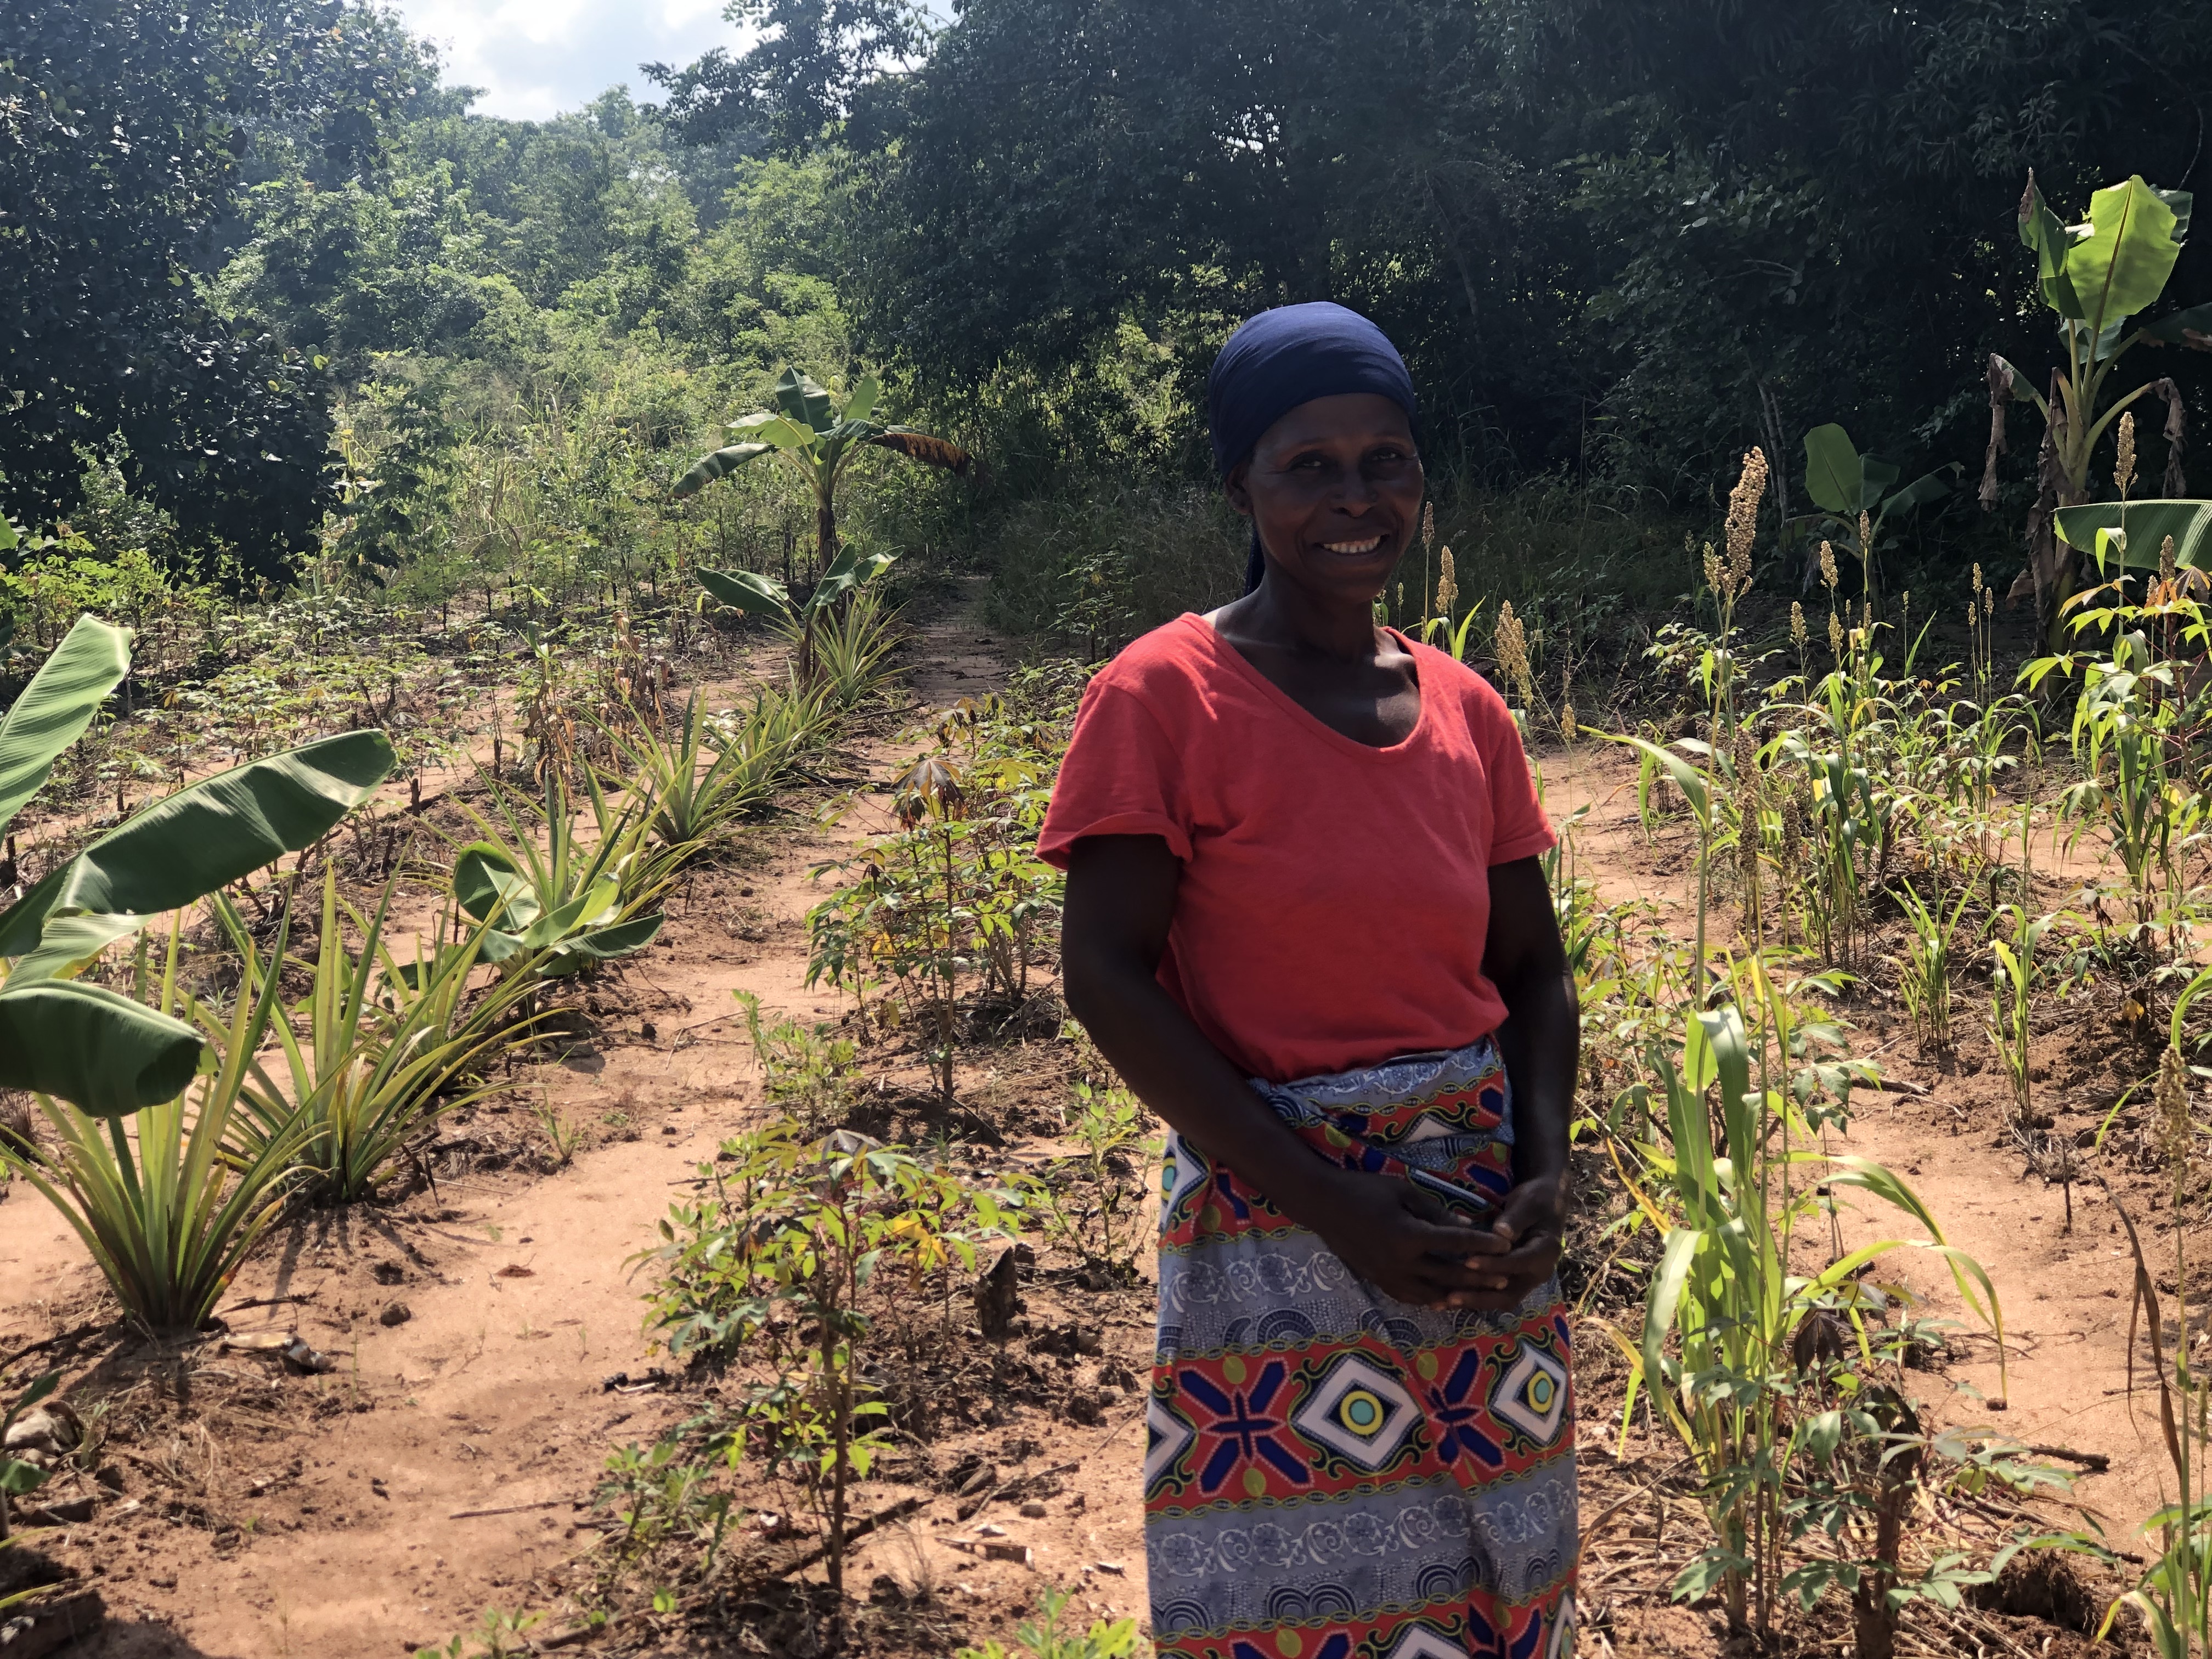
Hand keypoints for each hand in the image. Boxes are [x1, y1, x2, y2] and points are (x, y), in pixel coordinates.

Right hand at [1287, 1167, 1511, 1308]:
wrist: (1323, 1205)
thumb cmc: (1365, 1190)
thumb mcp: (1403, 1191)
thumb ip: (1435, 1212)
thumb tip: (1466, 1227)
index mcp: (1409, 1235)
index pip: (1456, 1242)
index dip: (1483, 1243)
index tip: (1504, 1244)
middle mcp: (1400, 1261)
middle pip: (1449, 1274)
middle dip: (1479, 1276)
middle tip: (1504, 1275)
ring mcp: (1388, 1275)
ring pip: (1432, 1294)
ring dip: (1458, 1293)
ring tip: (1480, 1292)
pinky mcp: (1378, 1281)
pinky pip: (1410, 1297)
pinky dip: (1431, 1299)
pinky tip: (1445, 1297)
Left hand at [1450, 1175, 1566, 1311]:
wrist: (1543, 1205)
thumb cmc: (1536, 1200)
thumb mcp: (1529, 1202)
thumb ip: (1516, 1218)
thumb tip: (1501, 1233)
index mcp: (1546, 1252)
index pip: (1519, 1263)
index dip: (1495, 1264)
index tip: (1469, 1261)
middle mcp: (1537, 1273)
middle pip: (1509, 1293)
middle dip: (1481, 1296)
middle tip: (1452, 1296)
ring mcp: (1525, 1280)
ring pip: (1500, 1299)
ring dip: (1474, 1302)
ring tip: (1446, 1302)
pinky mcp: (1512, 1281)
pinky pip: (1494, 1295)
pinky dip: (1474, 1298)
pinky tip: (1450, 1299)